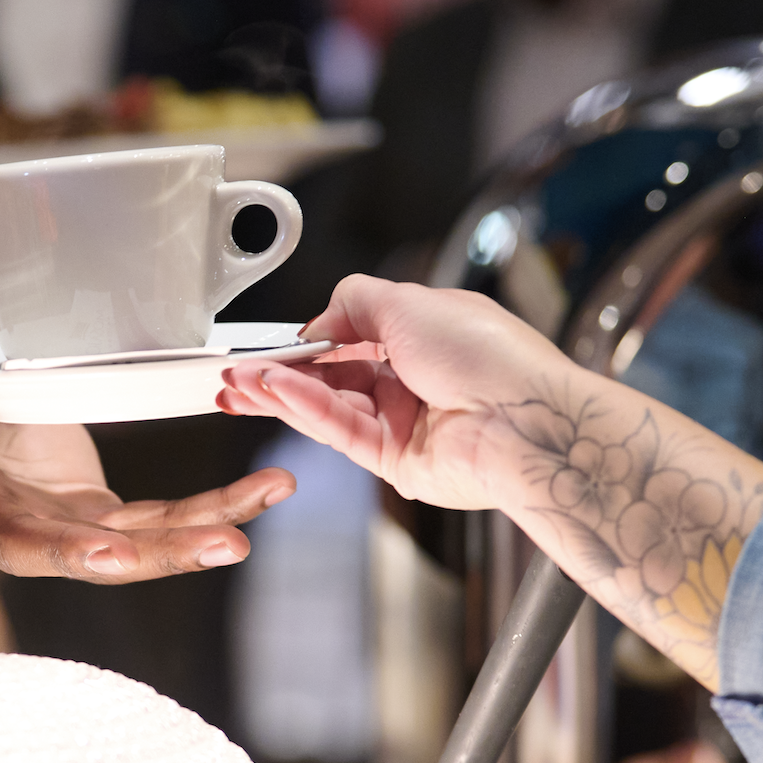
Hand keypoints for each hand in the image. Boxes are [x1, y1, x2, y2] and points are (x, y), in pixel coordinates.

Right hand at [0, 248, 293, 581]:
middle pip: (32, 545)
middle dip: (81, 554)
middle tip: (123, 558)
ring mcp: (50, 522)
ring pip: (112, 548)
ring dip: (172, 547)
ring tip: (233, 541)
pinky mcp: (96, 514)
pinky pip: (158, 524)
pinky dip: (210, 514)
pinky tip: (262, 496)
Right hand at [216, 275, 565, 507]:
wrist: (527, 421)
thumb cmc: (491, 358)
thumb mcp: (411, 301)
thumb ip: (355, 301)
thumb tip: (320, 318)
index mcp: (427, 336)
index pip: (352, 335)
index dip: (308, 339)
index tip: (268, 343)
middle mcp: (415, 380)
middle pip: (333, 376)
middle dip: (281, 372)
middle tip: (236, 370)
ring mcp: (405, 423)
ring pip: (329, 406)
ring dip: (282, 392)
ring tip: (240, 383)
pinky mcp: (396, 461)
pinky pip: (341, 431)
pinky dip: (306, 409)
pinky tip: (275, 393)